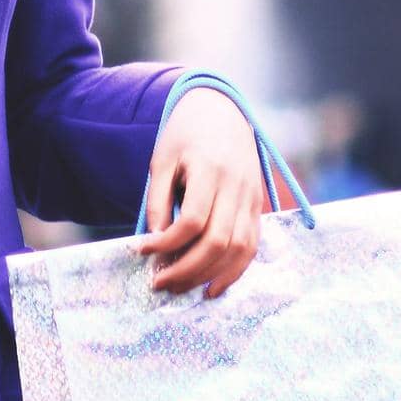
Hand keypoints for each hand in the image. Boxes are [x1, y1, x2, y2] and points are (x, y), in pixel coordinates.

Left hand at [136, 88, 264, 298]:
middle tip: (159, 283)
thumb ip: (158, 199)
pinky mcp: (258, 207)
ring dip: (208, 275)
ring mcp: (252, 198)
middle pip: (218, 241)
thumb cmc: (185, 135)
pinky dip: (233, 272)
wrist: (221, 112)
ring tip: (179, 288)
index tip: (142, 251)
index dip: (167, 242)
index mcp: (210, 170)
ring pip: (238, 250)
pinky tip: (211, 287)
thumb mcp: (162, 159)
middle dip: (186, 269)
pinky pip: (251, 247)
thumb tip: (155, 240)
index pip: (192, 219)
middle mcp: (237, 187)